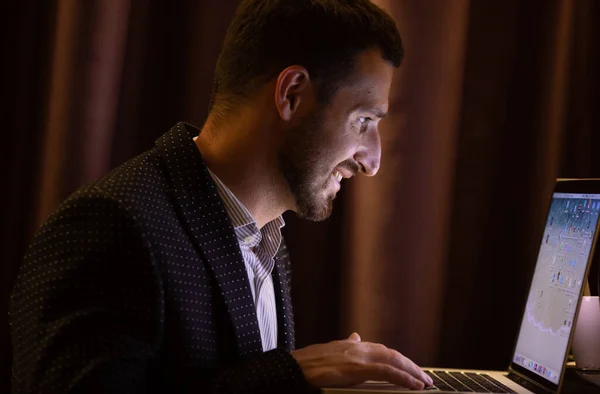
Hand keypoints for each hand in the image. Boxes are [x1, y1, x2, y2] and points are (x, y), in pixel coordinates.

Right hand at [291, 332, 432, 389]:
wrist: (296, 366)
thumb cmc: (310, 362)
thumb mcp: (332, 350)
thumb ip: (348, 344)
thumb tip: (356, 336)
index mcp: (354, 345)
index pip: (383, 350)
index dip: (399, 359)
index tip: (410, 368)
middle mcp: (359, 348)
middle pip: (392, 354)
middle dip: (410, 366)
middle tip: (425, 377)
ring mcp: (359, 357)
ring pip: (393, 361)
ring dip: (412, 372)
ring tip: (424, 383)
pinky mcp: (357, 368)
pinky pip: (386, 372)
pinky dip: (402, 377)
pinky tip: (412, 385)